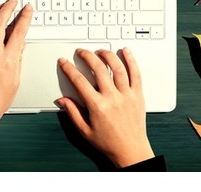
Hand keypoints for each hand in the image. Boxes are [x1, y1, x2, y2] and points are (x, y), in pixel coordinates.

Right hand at [56, 48, 154, 167]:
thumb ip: (72, 112)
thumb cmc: (109, 142)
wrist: (130, 150)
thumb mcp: (84, 130)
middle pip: (98, 69)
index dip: (69, 69)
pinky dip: (131, 60)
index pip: (79, 81)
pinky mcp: (138, 95)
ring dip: (107, 55)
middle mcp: (112, 98)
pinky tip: (126, 51)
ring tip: (99, 51)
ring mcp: (127, 95)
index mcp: (97, 106)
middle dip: (87, 56)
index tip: (65, 63)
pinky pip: (136, 74)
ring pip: (117, 68)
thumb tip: (62, 100)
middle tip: (81, 52)